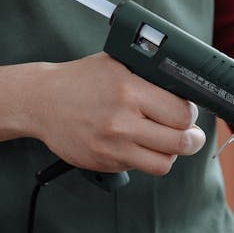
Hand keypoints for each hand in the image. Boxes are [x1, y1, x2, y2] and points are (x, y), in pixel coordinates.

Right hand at [0, 52, 205, 174]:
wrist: (41, 102)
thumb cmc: (81, 81)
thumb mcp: (117, 64)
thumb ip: (150, 76)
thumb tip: (186, 89)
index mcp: (129, 90)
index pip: (182, 113)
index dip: (190, 115)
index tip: (188, 113)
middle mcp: (122, 120)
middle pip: (179, 142)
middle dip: (191, 139)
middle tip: (192, 135)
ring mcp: (113, 146)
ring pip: (164, 163)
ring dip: (171, 154)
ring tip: (168, 144)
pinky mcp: (105, 162)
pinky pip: (140, 168)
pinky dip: (147, 159)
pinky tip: (140, 146)